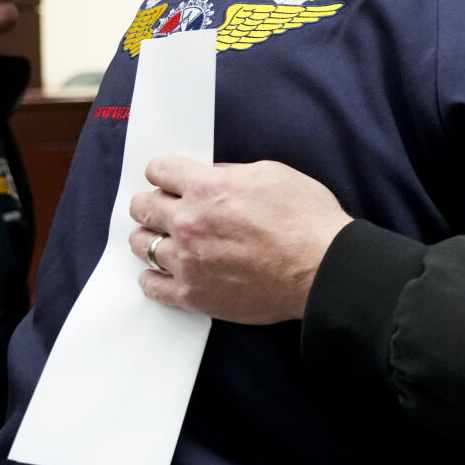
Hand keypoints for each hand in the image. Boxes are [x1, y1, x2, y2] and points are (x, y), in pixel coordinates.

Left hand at [128, 156, 351, 323]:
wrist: (323, 268)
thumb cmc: (307, 219)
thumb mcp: (272, 174)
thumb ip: (230, 174)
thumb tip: (210, 178)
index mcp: (207, 188)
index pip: (159, 170)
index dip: (163, 172)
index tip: (167, 179)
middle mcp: (189, 222)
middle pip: (141, 206)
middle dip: (150, 202)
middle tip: (161, 208)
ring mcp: (187, 261)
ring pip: (141, 244)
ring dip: (150, 237)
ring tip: (165, 240)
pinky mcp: (193, 294)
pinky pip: (151, 286)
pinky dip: (152, 276)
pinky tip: (163, 271)